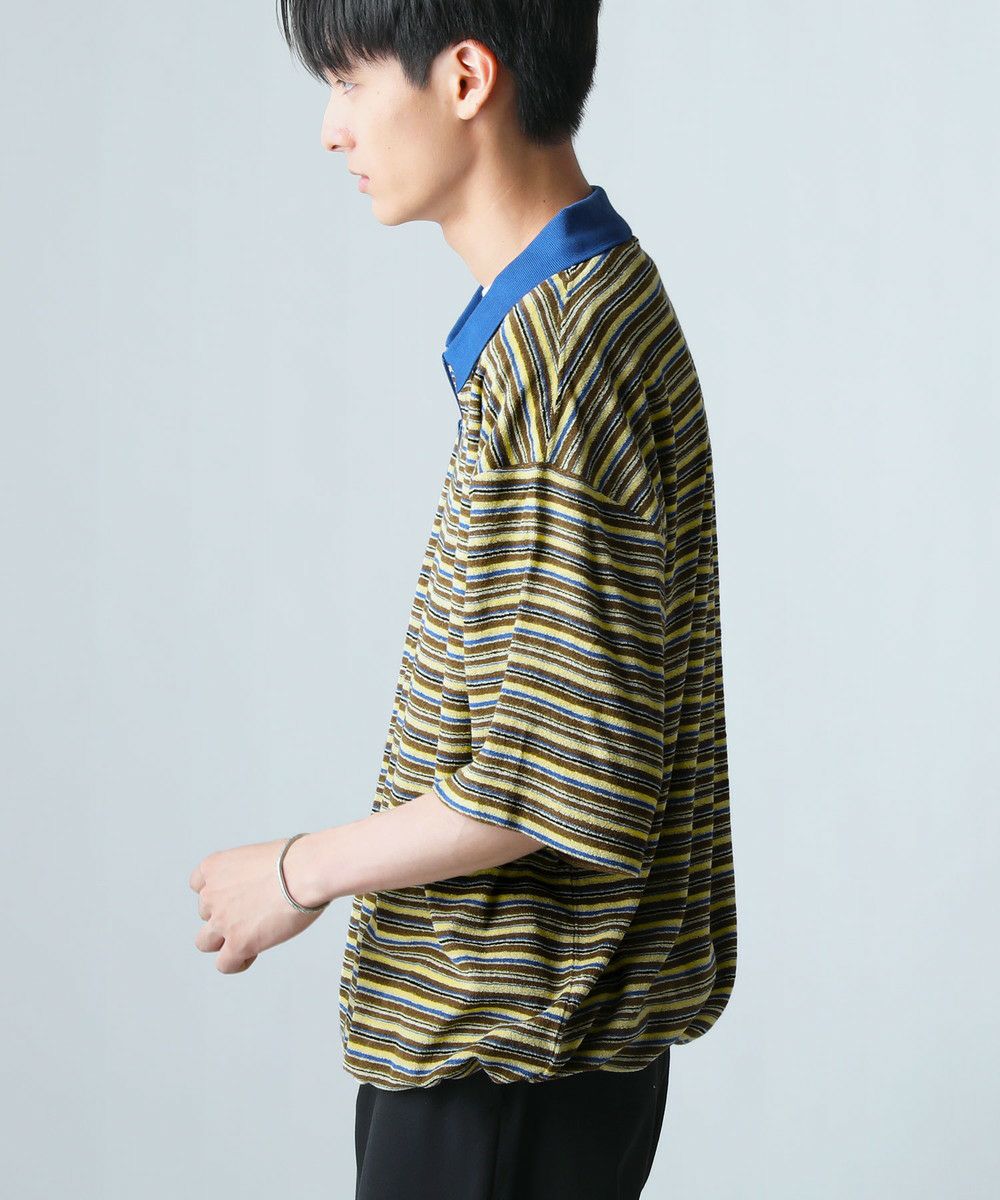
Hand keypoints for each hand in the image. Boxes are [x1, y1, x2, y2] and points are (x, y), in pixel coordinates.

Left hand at [189, 836, 325, 973]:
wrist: (305, 872)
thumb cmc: (295, 859)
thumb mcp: (259, 856)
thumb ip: (248, 873)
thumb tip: (264, 886)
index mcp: (214, 866)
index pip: (198, 884)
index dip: (218, 892)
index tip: (238, 895)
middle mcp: (211, 894)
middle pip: (205, 913)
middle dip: (225, 915)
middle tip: (253, 914)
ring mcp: (221, 921)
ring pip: (205, 942)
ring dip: (224, 940)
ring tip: (250, 937)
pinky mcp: (237, 943)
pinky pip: (225, 964)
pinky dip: (237, 962)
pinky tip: (254, 952)